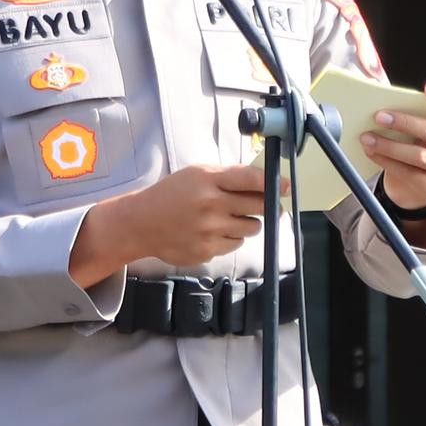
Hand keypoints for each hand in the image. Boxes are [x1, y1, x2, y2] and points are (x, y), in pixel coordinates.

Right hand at [68, 160, 266, 285]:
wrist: (141, 223)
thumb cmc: (171, 195)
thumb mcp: (196, 175)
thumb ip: (228, 176)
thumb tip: (265, 181)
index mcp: (208, 180)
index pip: (250, 179)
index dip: (272, 183)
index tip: (284, 186)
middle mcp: (211, 205)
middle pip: (258, 206)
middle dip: (264, 205)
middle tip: (263, 204)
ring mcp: (209, 230)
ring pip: (251, 228)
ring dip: (246, 223)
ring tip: (227, 218)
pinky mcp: (207, 251)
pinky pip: (235, 244)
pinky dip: (230, 238)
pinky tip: (213, 231)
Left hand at [357, 80, 425, 209]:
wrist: (414, 183)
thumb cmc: (414, 143)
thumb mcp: (415, 124)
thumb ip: (405, 107)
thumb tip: (376, 86)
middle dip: (404, 123)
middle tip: (379, 116)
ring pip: (419, 155)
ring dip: (389, 145)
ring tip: (368, 138)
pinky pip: (408, 173)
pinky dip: (386, 161)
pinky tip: (371, 152)